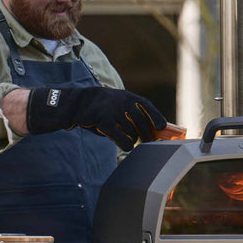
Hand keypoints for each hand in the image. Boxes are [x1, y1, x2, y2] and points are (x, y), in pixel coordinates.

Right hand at [27, 86, 166, 150]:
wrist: (80, 103)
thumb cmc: (106, 107)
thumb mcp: (121, 104)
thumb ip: (135, 113)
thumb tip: (154, 130)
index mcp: (129, 97)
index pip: (147, 106)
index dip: (156, 117)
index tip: (162, 127)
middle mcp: (123, 102)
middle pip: (142, 124)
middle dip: (147, 135)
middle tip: (148, 142)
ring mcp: (114, 112)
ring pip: (132, 133)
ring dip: (132, 139)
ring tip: (126, 138)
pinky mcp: (105, 122)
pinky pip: (122, 138)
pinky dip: (126, 144)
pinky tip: (125, 145)